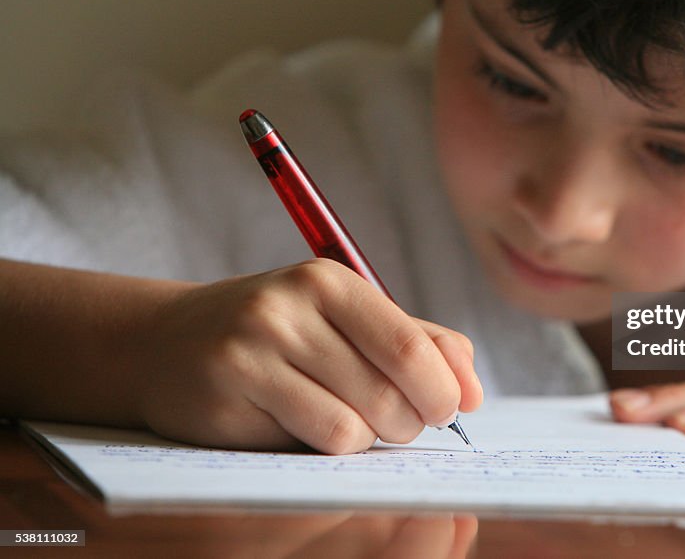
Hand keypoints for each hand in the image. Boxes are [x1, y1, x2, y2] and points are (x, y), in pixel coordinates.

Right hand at [131, 259, 482, 453]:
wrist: (165, 343)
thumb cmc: (275, 335)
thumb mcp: (344, 321)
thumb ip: (416, 343)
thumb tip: (473, 389)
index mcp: (330, 282)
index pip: (409, 346)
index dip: (441, 389)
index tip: (448, 409)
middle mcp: (290, 306)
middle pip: (390, 392)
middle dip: (410, 422)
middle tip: (397, 423)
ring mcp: (253, 349)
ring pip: (356, 425)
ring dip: (368, 438)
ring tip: (347, 419)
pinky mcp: (227, 391)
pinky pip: (315, 441)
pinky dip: (327, 448)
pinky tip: (303, 426)